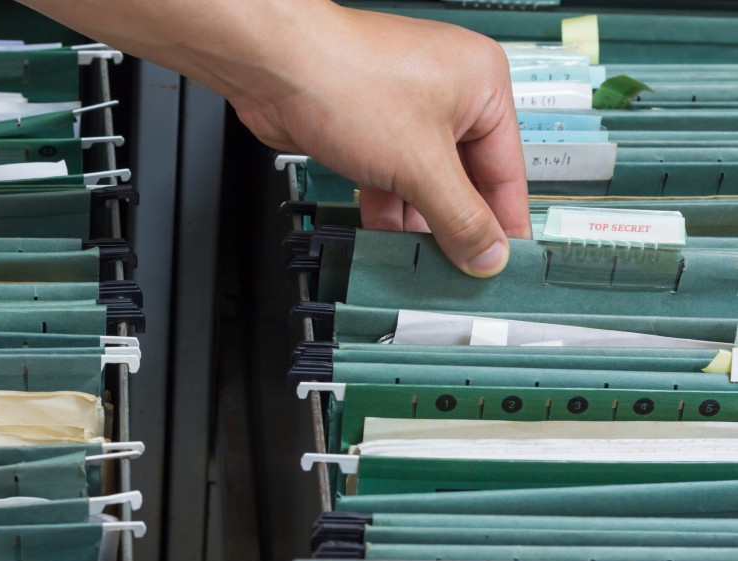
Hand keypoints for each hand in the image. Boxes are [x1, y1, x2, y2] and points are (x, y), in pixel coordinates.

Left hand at [228, 7, 530, 276]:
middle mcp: (448, 95)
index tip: (503, 263)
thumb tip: (487, 254)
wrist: (274, 68)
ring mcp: (406, 112)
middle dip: (456, 226)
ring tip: (425, 263)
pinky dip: (389, 211)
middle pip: (465, 180)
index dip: (504, 223)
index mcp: (482, 86)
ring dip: (420, 224)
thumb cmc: (346, 79)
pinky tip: (388, 241)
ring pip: (425, 184)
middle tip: (461, 271)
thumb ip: (459, 216)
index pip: (508, 171)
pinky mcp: (370, 129)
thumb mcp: (420, 164)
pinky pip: (392, 179)